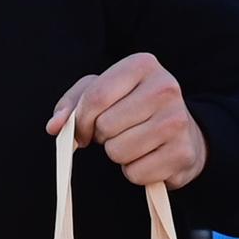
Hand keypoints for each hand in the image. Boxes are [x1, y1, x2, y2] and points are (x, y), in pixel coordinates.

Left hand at [52, 51, 205, 188]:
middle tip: (117, 131)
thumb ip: (72, 104)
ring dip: (117, 154)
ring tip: (133, 142)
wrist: (183, 130)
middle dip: (102, 135)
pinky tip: (148, 156)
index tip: (84, 128)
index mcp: (142, 64)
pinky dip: (134, 171)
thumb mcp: (101, 92)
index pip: (95, 97)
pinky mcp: (183, 154)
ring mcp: (178, 121)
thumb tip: (55, 126)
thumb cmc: (133, 107)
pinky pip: (136, 173)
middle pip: (105, 126)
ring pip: (118, 151)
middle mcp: (166, 88)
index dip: (81, 120)